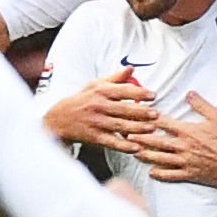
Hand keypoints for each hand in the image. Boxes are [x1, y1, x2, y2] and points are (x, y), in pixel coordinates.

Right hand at [44, 68, 159, 152]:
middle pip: (123, 109)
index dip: (139, 93)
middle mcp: (98, 106)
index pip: (122, 91)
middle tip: (156, 114)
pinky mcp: (94, 136)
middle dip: (141, 112)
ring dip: (136, 128)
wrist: (60, 118)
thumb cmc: (82, 99)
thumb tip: (132, 68)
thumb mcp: (95, 85)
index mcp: (101, 91)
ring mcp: (96, 122)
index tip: (152, 95)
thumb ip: (115, 78)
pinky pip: (111, 142)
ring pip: (119, 125)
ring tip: (152, 128)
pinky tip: (136, 148)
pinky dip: (123, 145)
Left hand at [130, 89, 216, 186]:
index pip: (163, 123)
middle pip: (155, 141)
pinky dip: (159, 174)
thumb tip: (189, 94)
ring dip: (144, 155)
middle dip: (139, 138)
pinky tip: (151, 173)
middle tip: (125, 135)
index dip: (148, 117)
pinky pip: (170, 175)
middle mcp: (182, 146)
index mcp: (187, 131)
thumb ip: (201, 104)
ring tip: (133, 152)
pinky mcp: (189, 174)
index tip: (137, 113)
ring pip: (159, 158)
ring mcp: (184, 161)